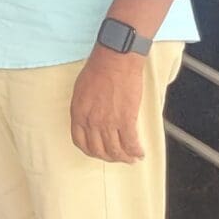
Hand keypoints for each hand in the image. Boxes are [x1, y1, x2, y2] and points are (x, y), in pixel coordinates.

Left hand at [69, 49, 148, 163]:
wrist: (115, 60)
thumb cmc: (98, 68)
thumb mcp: (80, 90)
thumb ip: (83, 108)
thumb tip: (89, 119)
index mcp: (78, 113)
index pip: (80, 142)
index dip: (90, 151)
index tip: (98, 152)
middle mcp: (91, 122)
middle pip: (99, 150)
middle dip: (109, 157)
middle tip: (117, 158)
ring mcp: (108, 122)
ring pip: (115, 150)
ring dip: (124, 158)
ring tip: (131, 158)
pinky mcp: (126, 119)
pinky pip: (131, 143)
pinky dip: (136, 151)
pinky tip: (140, 152)